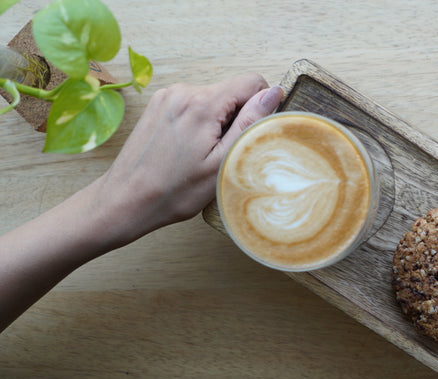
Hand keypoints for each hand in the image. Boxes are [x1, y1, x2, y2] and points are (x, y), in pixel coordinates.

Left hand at [96, 73, 283, 244]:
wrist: (127, 200)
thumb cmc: (175, 190)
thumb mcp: (223, 162)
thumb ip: (249, 123)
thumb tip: (273, 93)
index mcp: (202, 104)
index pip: (251, 82)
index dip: (260, 106)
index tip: (249, 133)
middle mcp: (183, 91)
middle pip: (231, 91)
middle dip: (236, 118)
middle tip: (223, 152)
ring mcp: (167, 96)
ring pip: (213, 98)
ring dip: (217, 122)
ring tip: (203, 154)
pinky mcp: (159, 104)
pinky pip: (193, 104)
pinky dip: (200, 122)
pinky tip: (189, 148)